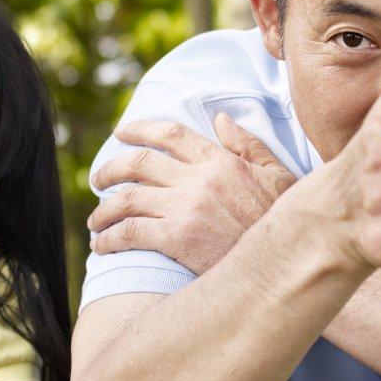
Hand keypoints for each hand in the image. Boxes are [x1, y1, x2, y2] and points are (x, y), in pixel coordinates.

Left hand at [88, 115, 297, 274]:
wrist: (285, 260)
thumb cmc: (283, 220)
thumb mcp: (277, 174)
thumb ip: (248, 145)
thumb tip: (220, 119)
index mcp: (219, 161)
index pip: (171, 134)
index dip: (140, 129)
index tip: (121, 133)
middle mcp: (198, 179)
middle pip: (139, 163)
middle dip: (110, 169)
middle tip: (98, 178)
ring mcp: (185, 208)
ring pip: (127, 198)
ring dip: (103, 208)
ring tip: (95, 219)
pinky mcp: (177, 239)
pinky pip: (129, 231)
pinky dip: (108, 237)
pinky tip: (101, 245)